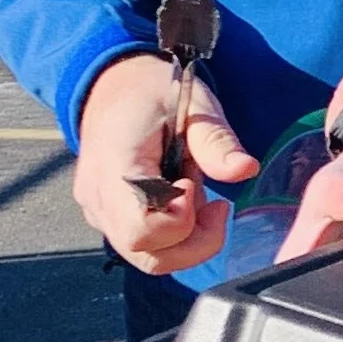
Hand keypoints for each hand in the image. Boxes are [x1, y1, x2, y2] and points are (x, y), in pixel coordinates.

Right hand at [75, 50, 257, 277]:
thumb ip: (217, 141)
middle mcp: (98, 196)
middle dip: (193, 240)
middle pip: (147, 256)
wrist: (116, 83)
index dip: (179, 221)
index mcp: (114, 165)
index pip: (140, 230)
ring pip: (146, 258)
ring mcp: (98, 211)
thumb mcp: (195, 105)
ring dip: (186, 239)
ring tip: (196, 197)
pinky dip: (172, 235)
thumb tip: (245, 170)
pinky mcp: (106, 218)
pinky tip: (181, 201)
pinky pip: (143, 246)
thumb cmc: (154, 92)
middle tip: (213, 203)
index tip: (194, 184)